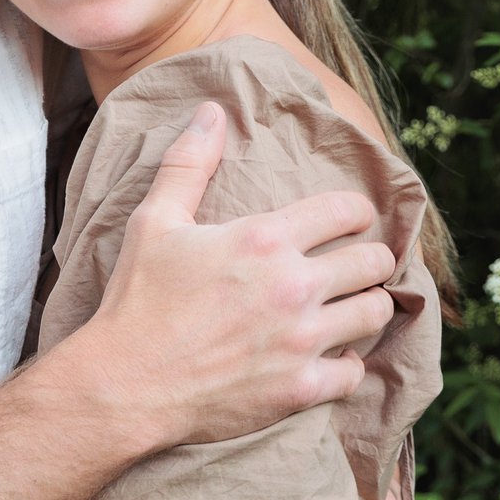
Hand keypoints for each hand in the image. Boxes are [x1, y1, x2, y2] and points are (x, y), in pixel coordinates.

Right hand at [72, 103, 398, 447]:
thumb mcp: (155, 221)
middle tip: (355, 266)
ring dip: (367, 307)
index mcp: (264, 239)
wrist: (124, 384)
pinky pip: (354, 372)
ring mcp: (300, 340)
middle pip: (374, 261)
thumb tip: (211, 111)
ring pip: (375, 313)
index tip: (351, 220)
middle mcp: (292, 286)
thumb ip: (189, 163)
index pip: (346, 210)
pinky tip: (328, 357)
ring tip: (351, 307)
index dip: (355, 212)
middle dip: (369, 259)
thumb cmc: (137, 299)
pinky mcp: (299, 388)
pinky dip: (346, 364)